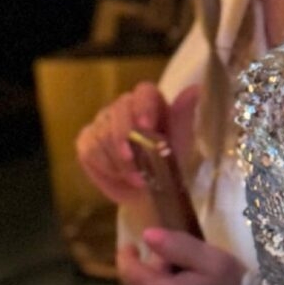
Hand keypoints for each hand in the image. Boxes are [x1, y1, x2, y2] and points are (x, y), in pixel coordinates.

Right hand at [77, 81, 198, 205]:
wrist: (149, 194)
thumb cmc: (168, 166)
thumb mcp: (182, 144)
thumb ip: (184, 117)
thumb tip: (196, 89)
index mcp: (150, 102)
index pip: (143, 92)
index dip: (143, 107)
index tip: (146, 126)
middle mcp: (124, 107)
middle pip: (119, 111)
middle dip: (126, 140)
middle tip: (137, 165)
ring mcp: (103, 122)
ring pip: (103, 133)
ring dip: (119, 160)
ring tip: (136, 178)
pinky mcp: (87, 140)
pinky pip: (90, 148)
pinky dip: (104, 165)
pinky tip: (118, 175)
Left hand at [114, 229, 253, 284]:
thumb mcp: (211, 259)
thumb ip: (177, 246)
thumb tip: (147, 236)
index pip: (130, 273)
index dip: (126, 256)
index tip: (131, 243)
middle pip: (150, 283)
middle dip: (165, 267)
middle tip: (196, 260)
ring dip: (173, 282)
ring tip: (204, 279)